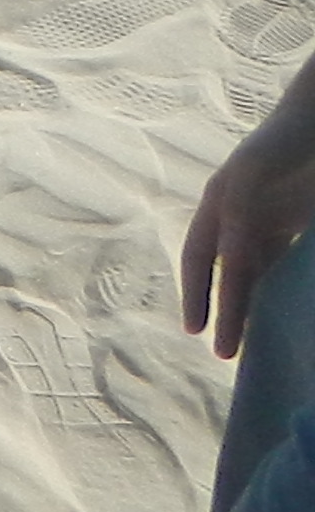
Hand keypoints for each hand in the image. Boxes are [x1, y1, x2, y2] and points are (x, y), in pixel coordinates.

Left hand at [183, 59, 314, 355]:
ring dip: (218, 289)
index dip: (219, 301)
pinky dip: (234, 242)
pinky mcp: (246, 166)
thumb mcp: (302, 216)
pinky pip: (236, 212)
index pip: (226, 267)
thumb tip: (292, 290)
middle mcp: (230, 204)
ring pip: (219, 246)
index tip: (218, 338)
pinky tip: (235, 270)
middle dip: (209, 303)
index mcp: (248, 217)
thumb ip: (291, 249)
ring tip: (217, 326)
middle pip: (211, 262)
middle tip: (214, 346)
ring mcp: (233, 184)